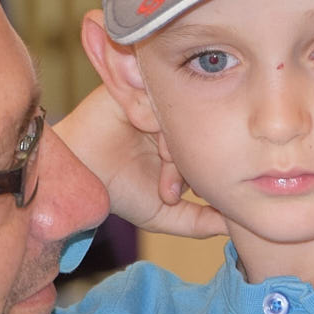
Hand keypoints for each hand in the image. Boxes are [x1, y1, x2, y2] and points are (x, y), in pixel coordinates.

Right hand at [55, 84, 223, 238]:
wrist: (78, 178)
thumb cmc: (117, 193)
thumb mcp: (165, 214)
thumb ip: (200, 221)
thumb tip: (235, 226)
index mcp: (180, 142)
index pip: (207, 147)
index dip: (193, 174)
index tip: (170, 195)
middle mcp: (169, 121)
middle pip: (196, 132)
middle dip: (183, 163)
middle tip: (167, 187)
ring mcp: (153, 103)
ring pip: (179, 117)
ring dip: (169, 145)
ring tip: (155, 165)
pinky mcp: (132, 87)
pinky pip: (156, 95)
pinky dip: (150, 116)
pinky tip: (136, 131)